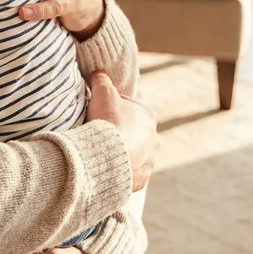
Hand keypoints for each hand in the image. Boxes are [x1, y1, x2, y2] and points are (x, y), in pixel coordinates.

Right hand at [86, 72, 158, 191]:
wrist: (106, 155)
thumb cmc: (107, 120)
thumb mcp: (102, 90)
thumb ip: (101, 79)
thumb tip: (98, 73)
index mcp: (148, 116)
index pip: (130, 106)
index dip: (112, 106)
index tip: (100, 110)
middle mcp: (154, 139)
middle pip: (133, 131)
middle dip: (119, 130)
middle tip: (100, 129)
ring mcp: (149, 161)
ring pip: (134, 153)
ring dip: (121, 150)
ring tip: (102, 148)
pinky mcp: (140, 180)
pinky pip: (129, 172)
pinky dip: (119, 168)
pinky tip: (106, 164)